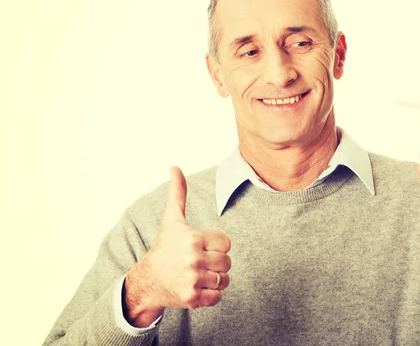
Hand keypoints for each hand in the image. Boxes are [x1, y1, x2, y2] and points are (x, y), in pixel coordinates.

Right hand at [124, 166, 231, 326]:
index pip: (226, 243)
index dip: (216, 246)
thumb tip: (175, 167)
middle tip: (197, 263)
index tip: (200, 248)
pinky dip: (211, 295)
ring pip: (225, 279)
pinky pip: (218, 297)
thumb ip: (178, 194)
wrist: (147, 281)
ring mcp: (193, 279)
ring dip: (214, 279)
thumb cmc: (164, 248)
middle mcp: (193, 258)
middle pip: (227, 262)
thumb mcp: (172, 220)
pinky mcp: (193, 298)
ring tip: (197, 275)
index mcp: (193, 238)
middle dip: (216, 263)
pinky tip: (196, 288)